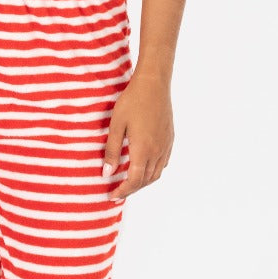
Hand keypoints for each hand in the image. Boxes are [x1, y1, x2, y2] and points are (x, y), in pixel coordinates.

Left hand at [102, 71, 173, 199]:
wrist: (154, 83)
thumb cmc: (132, 101)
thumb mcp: (116, 125)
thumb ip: (111, 151)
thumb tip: (107, 173)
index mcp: (143, 150)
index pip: (134, 181)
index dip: (123, 191)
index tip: (111, 195)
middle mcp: (157, 151)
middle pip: (146, 180)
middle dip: (132, 189)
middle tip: (117, 191)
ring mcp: (166, 145)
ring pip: (156, 173)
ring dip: (143, 182)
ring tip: (129, 182)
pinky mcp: (170, 138)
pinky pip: (163, 162)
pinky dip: (153, 171)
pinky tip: (144, 166)